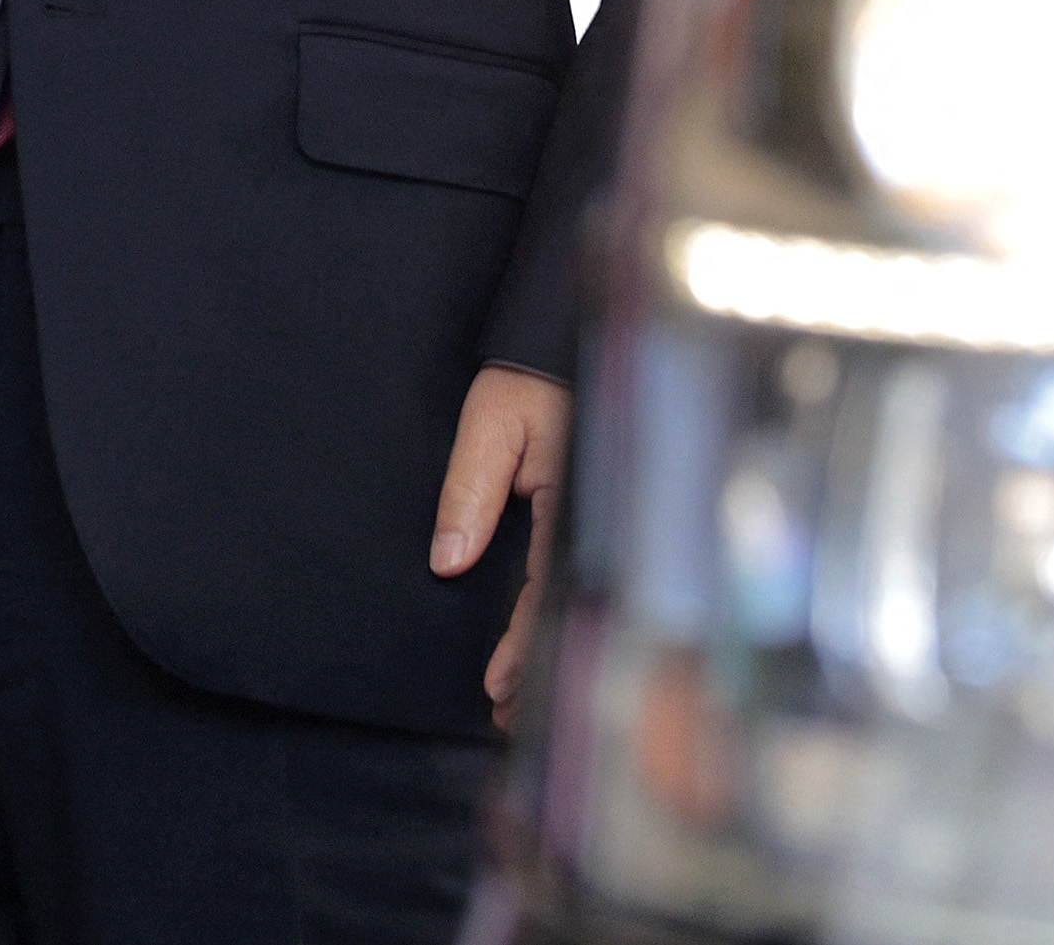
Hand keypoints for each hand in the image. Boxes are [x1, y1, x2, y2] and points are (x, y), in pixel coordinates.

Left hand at [433, 361, 571, 719]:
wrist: (564, 337)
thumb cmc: (532, 379)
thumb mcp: (494, 426)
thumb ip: (471, 491)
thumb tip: (449, 562)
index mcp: (575, 504)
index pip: (547, 591)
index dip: (523, 643)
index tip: (498, 686)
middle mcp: (596, 520)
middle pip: (568, 610)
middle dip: (539, 666)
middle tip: (507, 717)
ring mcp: (603, 519)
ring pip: (576, 600)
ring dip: (549, 648)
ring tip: (521, 701)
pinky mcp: (597, 515)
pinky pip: (579, 577)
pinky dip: (560, 615)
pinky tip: (545, 643)